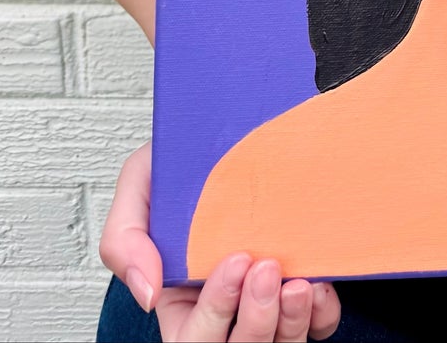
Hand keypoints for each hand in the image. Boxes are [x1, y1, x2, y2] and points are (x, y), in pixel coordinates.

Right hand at [100, 142, 340, 340]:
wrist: (232, 126)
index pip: (192, 335)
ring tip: (300, 283)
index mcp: (179, 297)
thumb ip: (125, 238)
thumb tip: (148, 294)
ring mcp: (266, 303)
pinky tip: (319, 286)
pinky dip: (321, 316)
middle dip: (254, 321)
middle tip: (267, 270)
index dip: (215, 309)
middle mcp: (225, 308)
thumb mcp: (140, 184)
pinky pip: (318, 327)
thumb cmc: (184, 161)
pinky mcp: (302, 293)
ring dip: (291, 322)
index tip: (236, 259)